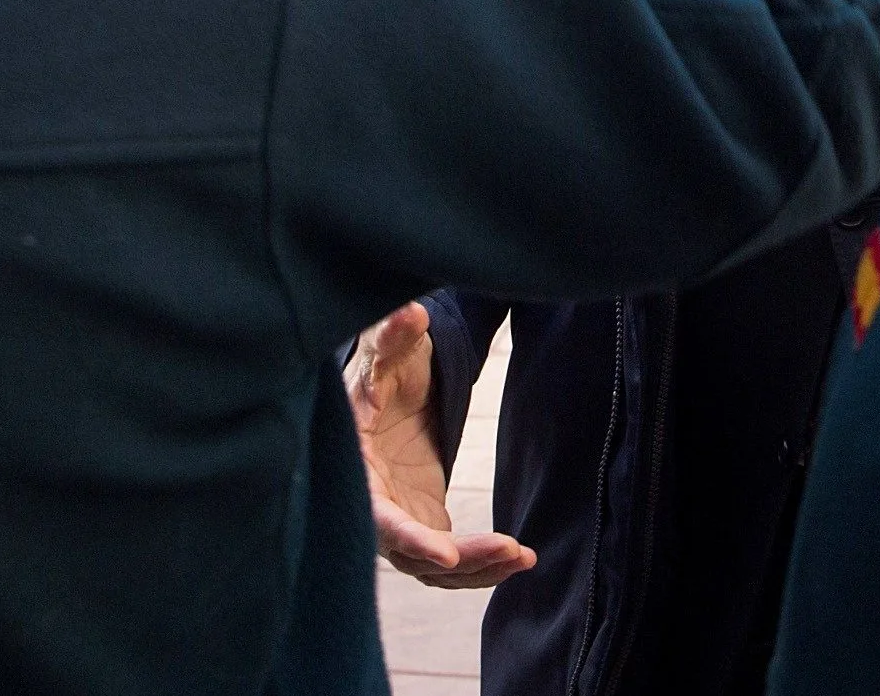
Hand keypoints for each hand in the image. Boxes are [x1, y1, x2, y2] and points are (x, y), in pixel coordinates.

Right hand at [348, 302, 533, 588]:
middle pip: (410, 552)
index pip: (376, 517)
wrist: (387, 388)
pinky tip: (519, 558)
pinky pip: (447, 559)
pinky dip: (479, 564)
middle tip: (511, 550)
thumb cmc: (383, 368)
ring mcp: (395, 520)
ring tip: (524, 556)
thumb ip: (395, 336)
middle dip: (460, 560)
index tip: (445, 553)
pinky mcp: (419, 523)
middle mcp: (370, 505)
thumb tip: (412, 312)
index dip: (407, 538)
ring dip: (476, 568)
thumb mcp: (388, 351)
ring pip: (432, 565)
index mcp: (355, 468)